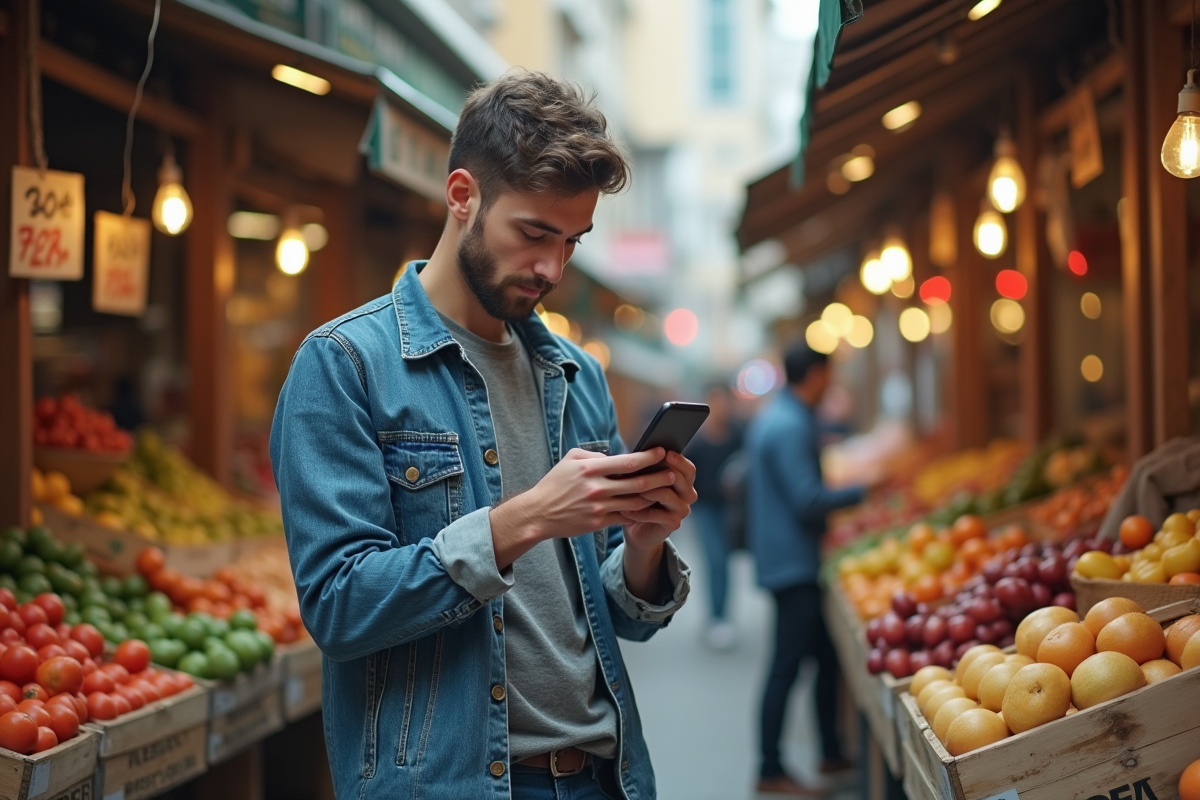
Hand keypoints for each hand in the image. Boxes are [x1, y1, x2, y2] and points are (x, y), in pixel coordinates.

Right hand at [489, 447, 676, 568]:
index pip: (627, 461)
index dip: (648, 457)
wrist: (538, 514)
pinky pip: (626, 517)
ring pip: (635, 502)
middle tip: (673, 473)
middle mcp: (596, 488)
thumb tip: (617, 456)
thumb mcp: (571, 459)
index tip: (662, 452)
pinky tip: (649, 508)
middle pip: (637, 483)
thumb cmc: (555, 483)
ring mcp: (598, 507)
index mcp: (590, 468)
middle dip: (659, 477)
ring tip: (665, 490)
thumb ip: (595, 455)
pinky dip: (639, 513)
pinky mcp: (598, 523)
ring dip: (653, 496)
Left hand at [619, 451, 697, 600]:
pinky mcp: (674, 523)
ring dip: (648, 491)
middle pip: (682, 479)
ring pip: (668, 495)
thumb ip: (646, 467)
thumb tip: (638, 452)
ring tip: (629, 489)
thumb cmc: (638, 498)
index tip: (665, 452)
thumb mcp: (642, 479)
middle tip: (643, 469)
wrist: (636, 528)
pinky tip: (625, 510)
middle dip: (662, 472)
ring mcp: (682, 510)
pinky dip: (640, 512)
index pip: (688, 468)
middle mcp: (687, 494)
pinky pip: (659, 515)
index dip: (678, 460)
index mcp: (684, 480)